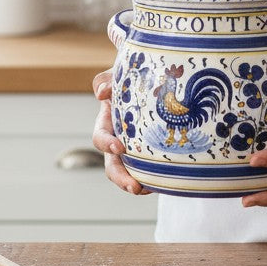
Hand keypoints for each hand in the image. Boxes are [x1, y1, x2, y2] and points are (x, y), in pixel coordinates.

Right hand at [90, 69, 150, 195]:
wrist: (154, 80)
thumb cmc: (133, 76)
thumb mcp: (119, 75)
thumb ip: (107, 79)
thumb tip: (103, 92)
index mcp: (108, 121)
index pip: (101, 136)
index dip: (107, 144)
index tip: (120, 147)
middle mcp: (118, 139)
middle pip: (112, 164)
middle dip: (120, 177)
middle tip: (133, 187)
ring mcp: (133, 149)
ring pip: (129, 171)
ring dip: (135, 183)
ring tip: (147, 190)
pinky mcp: (149, 154)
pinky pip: (148, 170)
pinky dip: (153, 179)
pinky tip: (166, 182)